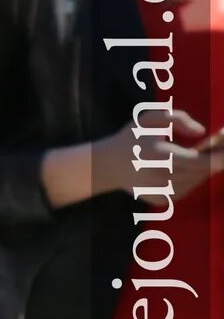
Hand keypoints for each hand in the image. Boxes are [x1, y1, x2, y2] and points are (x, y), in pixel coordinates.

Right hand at [56, 114, 221, 208]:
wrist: (106, 165)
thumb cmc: (130, 138)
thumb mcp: (147, 119)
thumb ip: (176, 118)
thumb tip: (202, 131)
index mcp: (160, 155)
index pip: (201, 160)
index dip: (220, 157)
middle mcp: (163, 176)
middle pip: (203, 171)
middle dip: (215, 160)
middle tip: (217, 148)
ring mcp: (163, 191)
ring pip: (197, 181)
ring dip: (202, 169)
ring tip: (194, 156)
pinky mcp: (163, 200)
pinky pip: (187, 189)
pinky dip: (191, 179)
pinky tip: (180, 169)